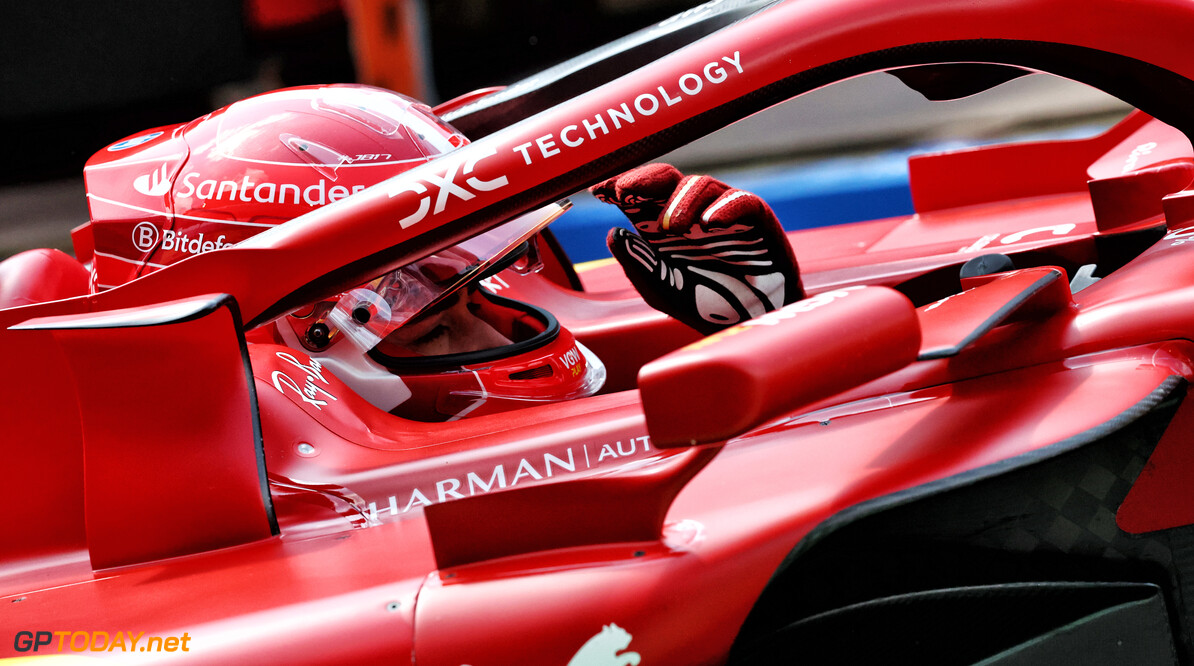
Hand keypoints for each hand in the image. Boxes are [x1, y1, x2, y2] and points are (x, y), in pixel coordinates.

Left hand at [592, 163, 803, 333]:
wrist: (751, 324)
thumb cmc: (707, 305)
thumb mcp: (663, 290)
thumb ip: (639, 264)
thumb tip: (614, 233)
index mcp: (663, 226)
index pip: (639, 195)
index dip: (619, 187)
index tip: (599, 192)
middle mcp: (692, 212)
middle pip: (666, 179)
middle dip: (643, 179)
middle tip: (624, 191)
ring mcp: (724, 212)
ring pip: (701, 185)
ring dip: (682, 200)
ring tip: (672, 227)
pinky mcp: (756, 220)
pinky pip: (743, 201)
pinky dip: (726, 208)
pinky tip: (711, 223)